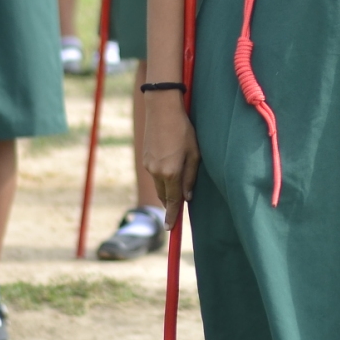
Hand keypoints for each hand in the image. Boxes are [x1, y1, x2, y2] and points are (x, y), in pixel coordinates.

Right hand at [138, 89, 199, 206]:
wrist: (161, 110)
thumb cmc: (183, 130)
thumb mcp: (194, 153)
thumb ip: (191, 178)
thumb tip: (187, 198)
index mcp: (171, 172)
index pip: (173, 201)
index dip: (172, 216)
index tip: (170, 229)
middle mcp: (157, 172)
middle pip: (164, 196)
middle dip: (171, 204)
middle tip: (178, 210)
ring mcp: (148, 165)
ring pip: (158, 186)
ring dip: (167, 190)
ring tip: (177, 187)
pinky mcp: (145, 159)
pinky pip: (154, 175)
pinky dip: (162, 178)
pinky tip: (170, 169)